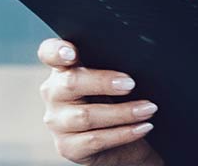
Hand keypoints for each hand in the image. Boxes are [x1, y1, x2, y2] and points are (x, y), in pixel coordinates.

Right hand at [39, 37, 162, 165]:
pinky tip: (142, 127)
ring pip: (86, 116)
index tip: (71, 53)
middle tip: (131, 84)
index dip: (56, 51)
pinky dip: (123, 133)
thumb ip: (112, 66)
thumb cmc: (116, 102)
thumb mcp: (112, 80)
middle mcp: (54, 94)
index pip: (49, 53)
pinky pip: (95, 140)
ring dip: (123, 112)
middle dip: (103, 82)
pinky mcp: (68, 147)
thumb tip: (137, 60)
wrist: (122, 144)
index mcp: (63, 70)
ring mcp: (57, 122)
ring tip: (148, 109)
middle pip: (71, 83)